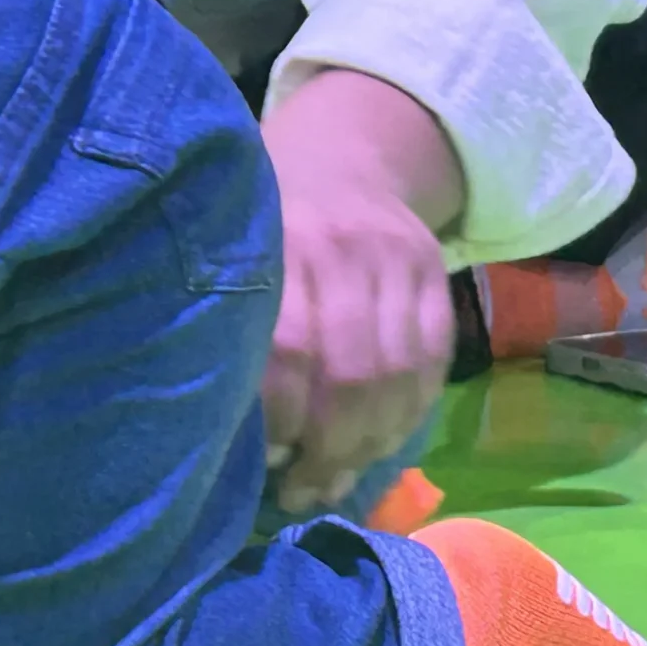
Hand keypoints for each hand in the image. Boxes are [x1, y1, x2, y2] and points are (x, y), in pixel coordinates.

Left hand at [260, 69, 461, 516]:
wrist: (342, 151)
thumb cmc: (259, 217)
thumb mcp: (226, 246)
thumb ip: (225, 318)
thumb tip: (212, 429)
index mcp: (272, 237)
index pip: (287, 346)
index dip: (280, 416)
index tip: (263, 461)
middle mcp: (339, 244)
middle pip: (348, 370)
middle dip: (326, 448)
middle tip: (301, 494)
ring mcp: (395, 256)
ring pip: (395, 375)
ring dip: (366, 445)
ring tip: (335, 482)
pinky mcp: (434, 271)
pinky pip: (431, 363)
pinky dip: (406, 417)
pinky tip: (376, 447)